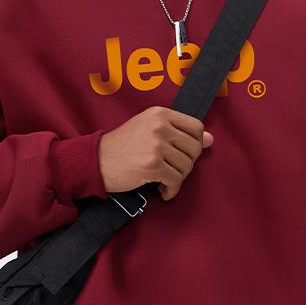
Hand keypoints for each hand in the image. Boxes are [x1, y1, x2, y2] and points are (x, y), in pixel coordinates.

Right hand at [98, 106, 213, 199]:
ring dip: (177, 179)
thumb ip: (178, 132)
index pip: (196, 127)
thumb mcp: (148, 129)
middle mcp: (160, 126)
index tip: (184, 154)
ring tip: (164, 182)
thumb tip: (210, 140)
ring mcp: (156, 145)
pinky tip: (162, 191)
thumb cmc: (121, 146)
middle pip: (194, 148)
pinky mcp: (152, 165)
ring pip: (186, 166)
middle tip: (172, 171)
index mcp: (160, 113)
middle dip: (187, 164)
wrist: (95, 161)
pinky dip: (171, 190)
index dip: (195, 144)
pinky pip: (175, 180)